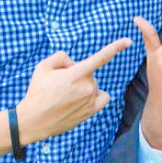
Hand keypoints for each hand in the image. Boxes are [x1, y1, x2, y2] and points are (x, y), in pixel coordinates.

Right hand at [17, 38, 131, 142]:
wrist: (33, 121)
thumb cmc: (37, 92)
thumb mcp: (43, 67)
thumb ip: (61, 57)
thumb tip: (74, 62)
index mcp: (76, 74)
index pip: (101, 57)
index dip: (116, 47)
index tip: (128, 41)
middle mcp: (87, 87)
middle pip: (89, 72)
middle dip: (78, 74)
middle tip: (60, 85)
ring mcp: (90, 100)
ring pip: (93, 85)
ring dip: (84, 86)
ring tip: (66, 95)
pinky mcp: (91, 111)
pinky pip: (102, 97)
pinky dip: (95, 95)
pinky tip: (83, 98)